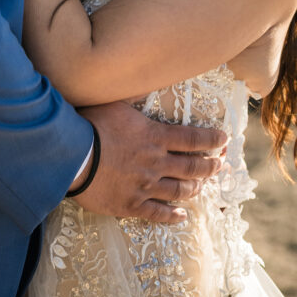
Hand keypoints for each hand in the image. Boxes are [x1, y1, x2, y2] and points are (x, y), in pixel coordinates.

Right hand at [72, 101, 226, 223]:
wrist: (73, 156)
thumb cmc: (91, 124)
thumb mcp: (116, 103)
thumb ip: (134, 99)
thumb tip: (143, 80)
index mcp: (155, 137)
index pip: (192, 139)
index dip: (211, 139)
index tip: (223, 140)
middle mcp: (156, 162)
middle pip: (192, 167)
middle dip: (210, 166)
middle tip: (219, 165)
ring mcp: (145, 186)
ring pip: (179, 191)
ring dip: (195, 189)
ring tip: (202, 187)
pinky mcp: (131, 205)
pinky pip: (158, 214)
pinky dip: (173, 216)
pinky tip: (181, 216)